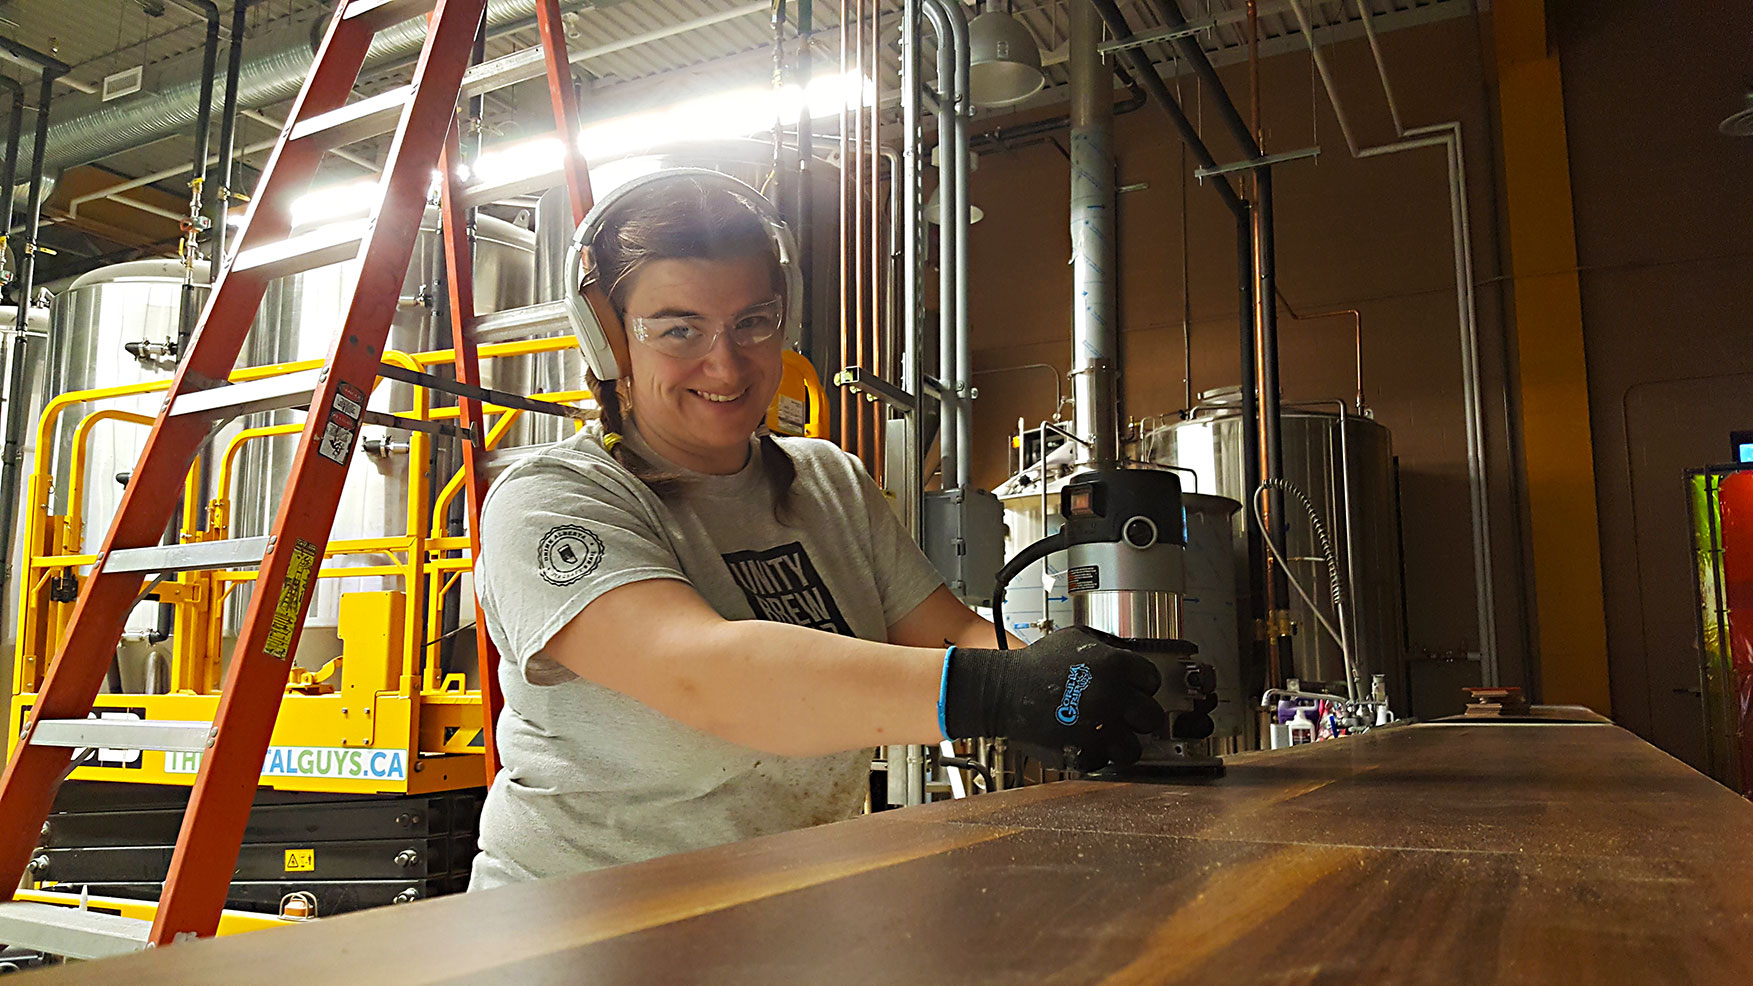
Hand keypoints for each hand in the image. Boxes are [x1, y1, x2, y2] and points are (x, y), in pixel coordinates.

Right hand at [941, 627, 1165, 771]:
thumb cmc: (1035, 665)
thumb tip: (1128, 656)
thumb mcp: (1075, 639)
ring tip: (1107, 735)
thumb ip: (1108, 648)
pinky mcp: (1084, 753)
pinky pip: (1104, 762)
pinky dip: (1096, 755)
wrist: (1003, 692)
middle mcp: (1113, 697)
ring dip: (1121, 742)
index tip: (1131, 690)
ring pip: (1134, 748)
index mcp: (1115, 665)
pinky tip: (1084, 741)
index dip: (1141, 686)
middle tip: (1122, 714)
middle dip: (1137, 716)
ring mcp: (1100, 728)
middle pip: (1151, 717)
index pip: (1152, 681)